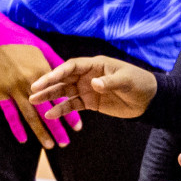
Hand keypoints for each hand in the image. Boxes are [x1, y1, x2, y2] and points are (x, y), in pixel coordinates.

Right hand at [0, 0, 79, 148]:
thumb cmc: (21, 40)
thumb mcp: (43, 49)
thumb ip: (57, 65)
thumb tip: (70, 77)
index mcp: (44, 73)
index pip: (60, 99)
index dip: (69, 113)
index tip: (77, 127)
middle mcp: (30, 84)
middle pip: (46, 111)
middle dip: (57, 129)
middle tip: (65, 143)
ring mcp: (13, 89)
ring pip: (30, 115)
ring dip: (40, 132)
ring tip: (49, 145)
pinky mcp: (0, 92)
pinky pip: (9, 113)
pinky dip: (16, 127)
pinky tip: (23, 139)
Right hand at [29, 56, 157, 119]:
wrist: (148, 99)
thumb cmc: (139, 83)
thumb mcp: (126, 80)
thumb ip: (110, 82)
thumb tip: (94, 84)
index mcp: (95, 64)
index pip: (71, 66)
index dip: (57, 72)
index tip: (44, 80)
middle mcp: (87, 75)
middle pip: (63, 79)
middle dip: (48, 84)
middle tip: (32, 91)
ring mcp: (87, 89)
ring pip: (64, 92)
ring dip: (50, 97)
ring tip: (34, 103)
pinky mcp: (89, 102)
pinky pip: (72, 105)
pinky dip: (62, 110)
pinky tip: (50, 115)